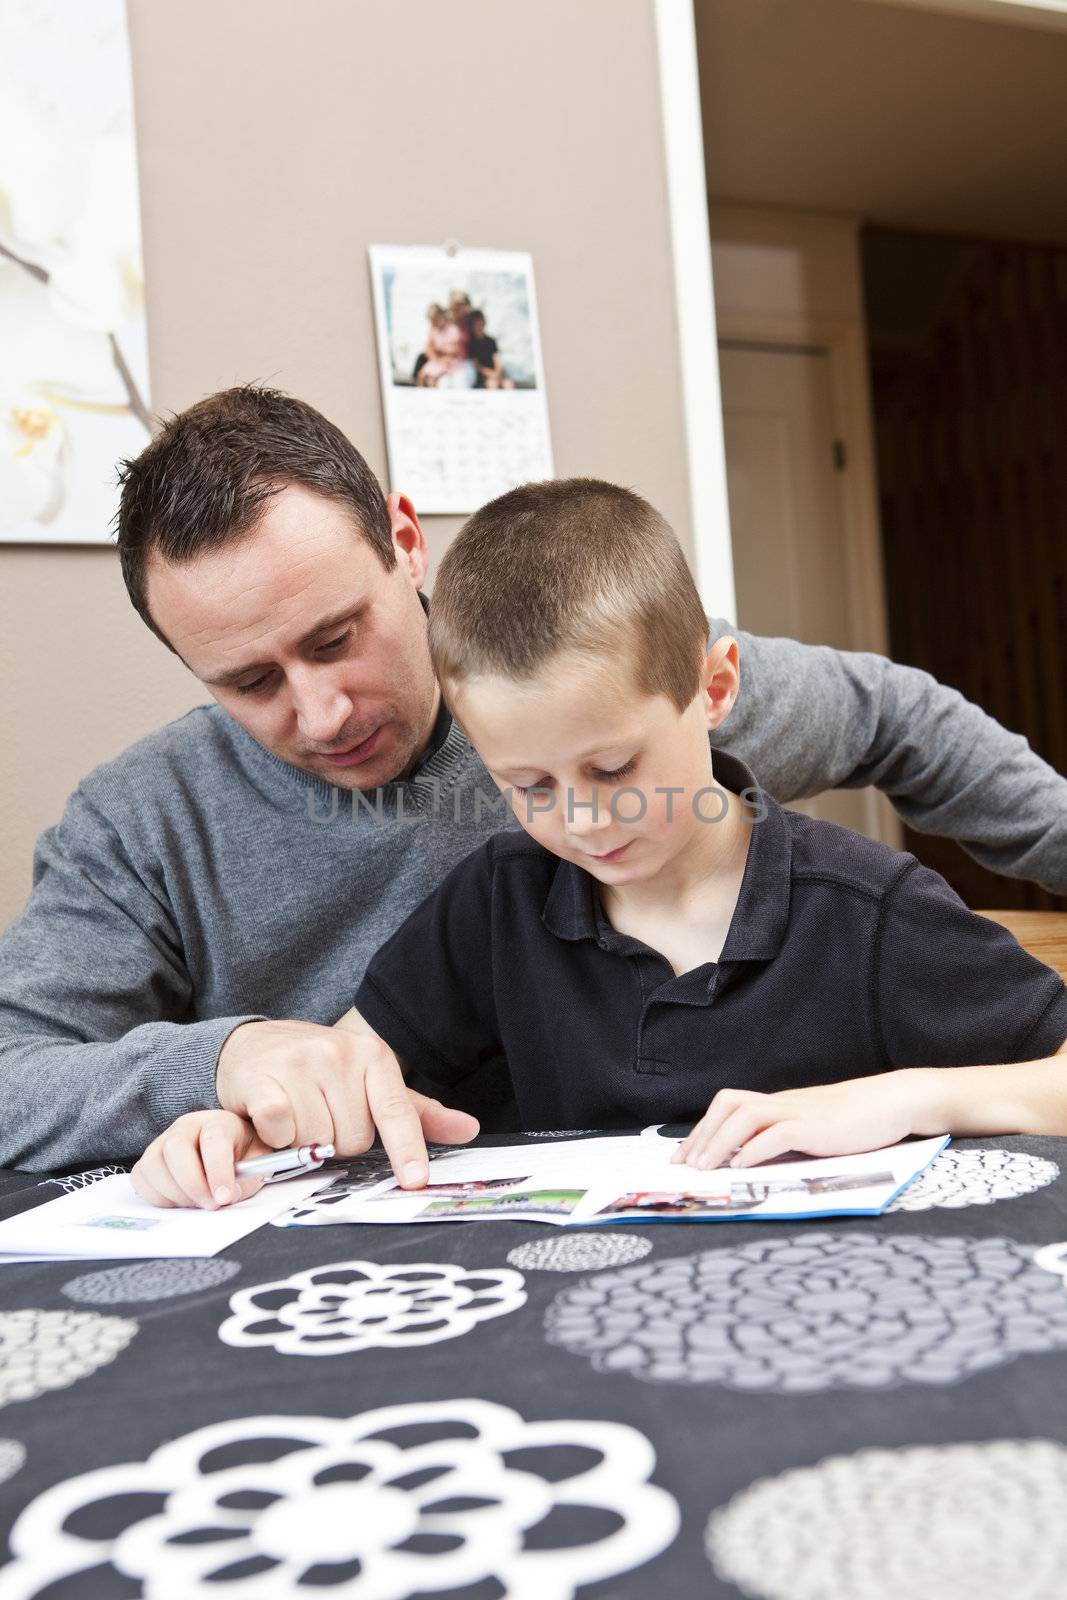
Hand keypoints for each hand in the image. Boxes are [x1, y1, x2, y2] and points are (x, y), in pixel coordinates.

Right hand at [131, 1110, 272, 1208]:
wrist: (229, 1149)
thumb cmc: (242, 1154)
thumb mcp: (257, 1163)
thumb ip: (247, 1179)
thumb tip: (226, 1197)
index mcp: (218, 1122)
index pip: (214, 1139)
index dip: (218, 1171)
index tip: (224, 1197)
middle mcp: (186, 1126)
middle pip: (175, 1148)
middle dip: (192, 1184)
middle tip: (210, 1204)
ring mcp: (163, 1141)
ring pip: (154, 1164)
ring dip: (175, 1193)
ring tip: (196, 1203)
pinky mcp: (148, 1159)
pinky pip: (141, 1178)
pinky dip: (157, 1196)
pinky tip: (179, 1200)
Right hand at [215, 1019, 478, 1186]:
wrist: (255, 1044)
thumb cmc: (319, 1073)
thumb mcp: (369, 1085)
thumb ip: (415, 1113)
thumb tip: (469, 1130)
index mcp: (374, 1058)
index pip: (397, 1111)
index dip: (407, 1149)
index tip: (416, 1180)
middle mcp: (339, 1054)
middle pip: (352, 1140)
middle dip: (337, 1145)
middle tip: (320, 1121)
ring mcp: (300, 1063)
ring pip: (316, 1141)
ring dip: (304, 1145)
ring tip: (295, 1120)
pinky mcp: (262, 1077)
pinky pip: (281, 1128)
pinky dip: (276, 1137)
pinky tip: (270, 1123)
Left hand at [673, 1070, 933, 1170]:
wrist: (893, 1101)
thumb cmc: (856, 1119)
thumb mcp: (813, 1126)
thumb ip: (786, 1137)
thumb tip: (753, 1159)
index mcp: (779, 1103)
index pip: (729, 1105)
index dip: (703, 1128)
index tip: (684, 1155)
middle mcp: (782, 1103)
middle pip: (728, 1105)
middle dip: (702, 1135)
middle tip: (685, 1165)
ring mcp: (799, 1112)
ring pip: (744, 1116)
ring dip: (719, 1142)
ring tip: (705, 1168)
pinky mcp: (817, 1127)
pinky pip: (777, 1133)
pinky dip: (754, 1149)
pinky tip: (741, 1165)